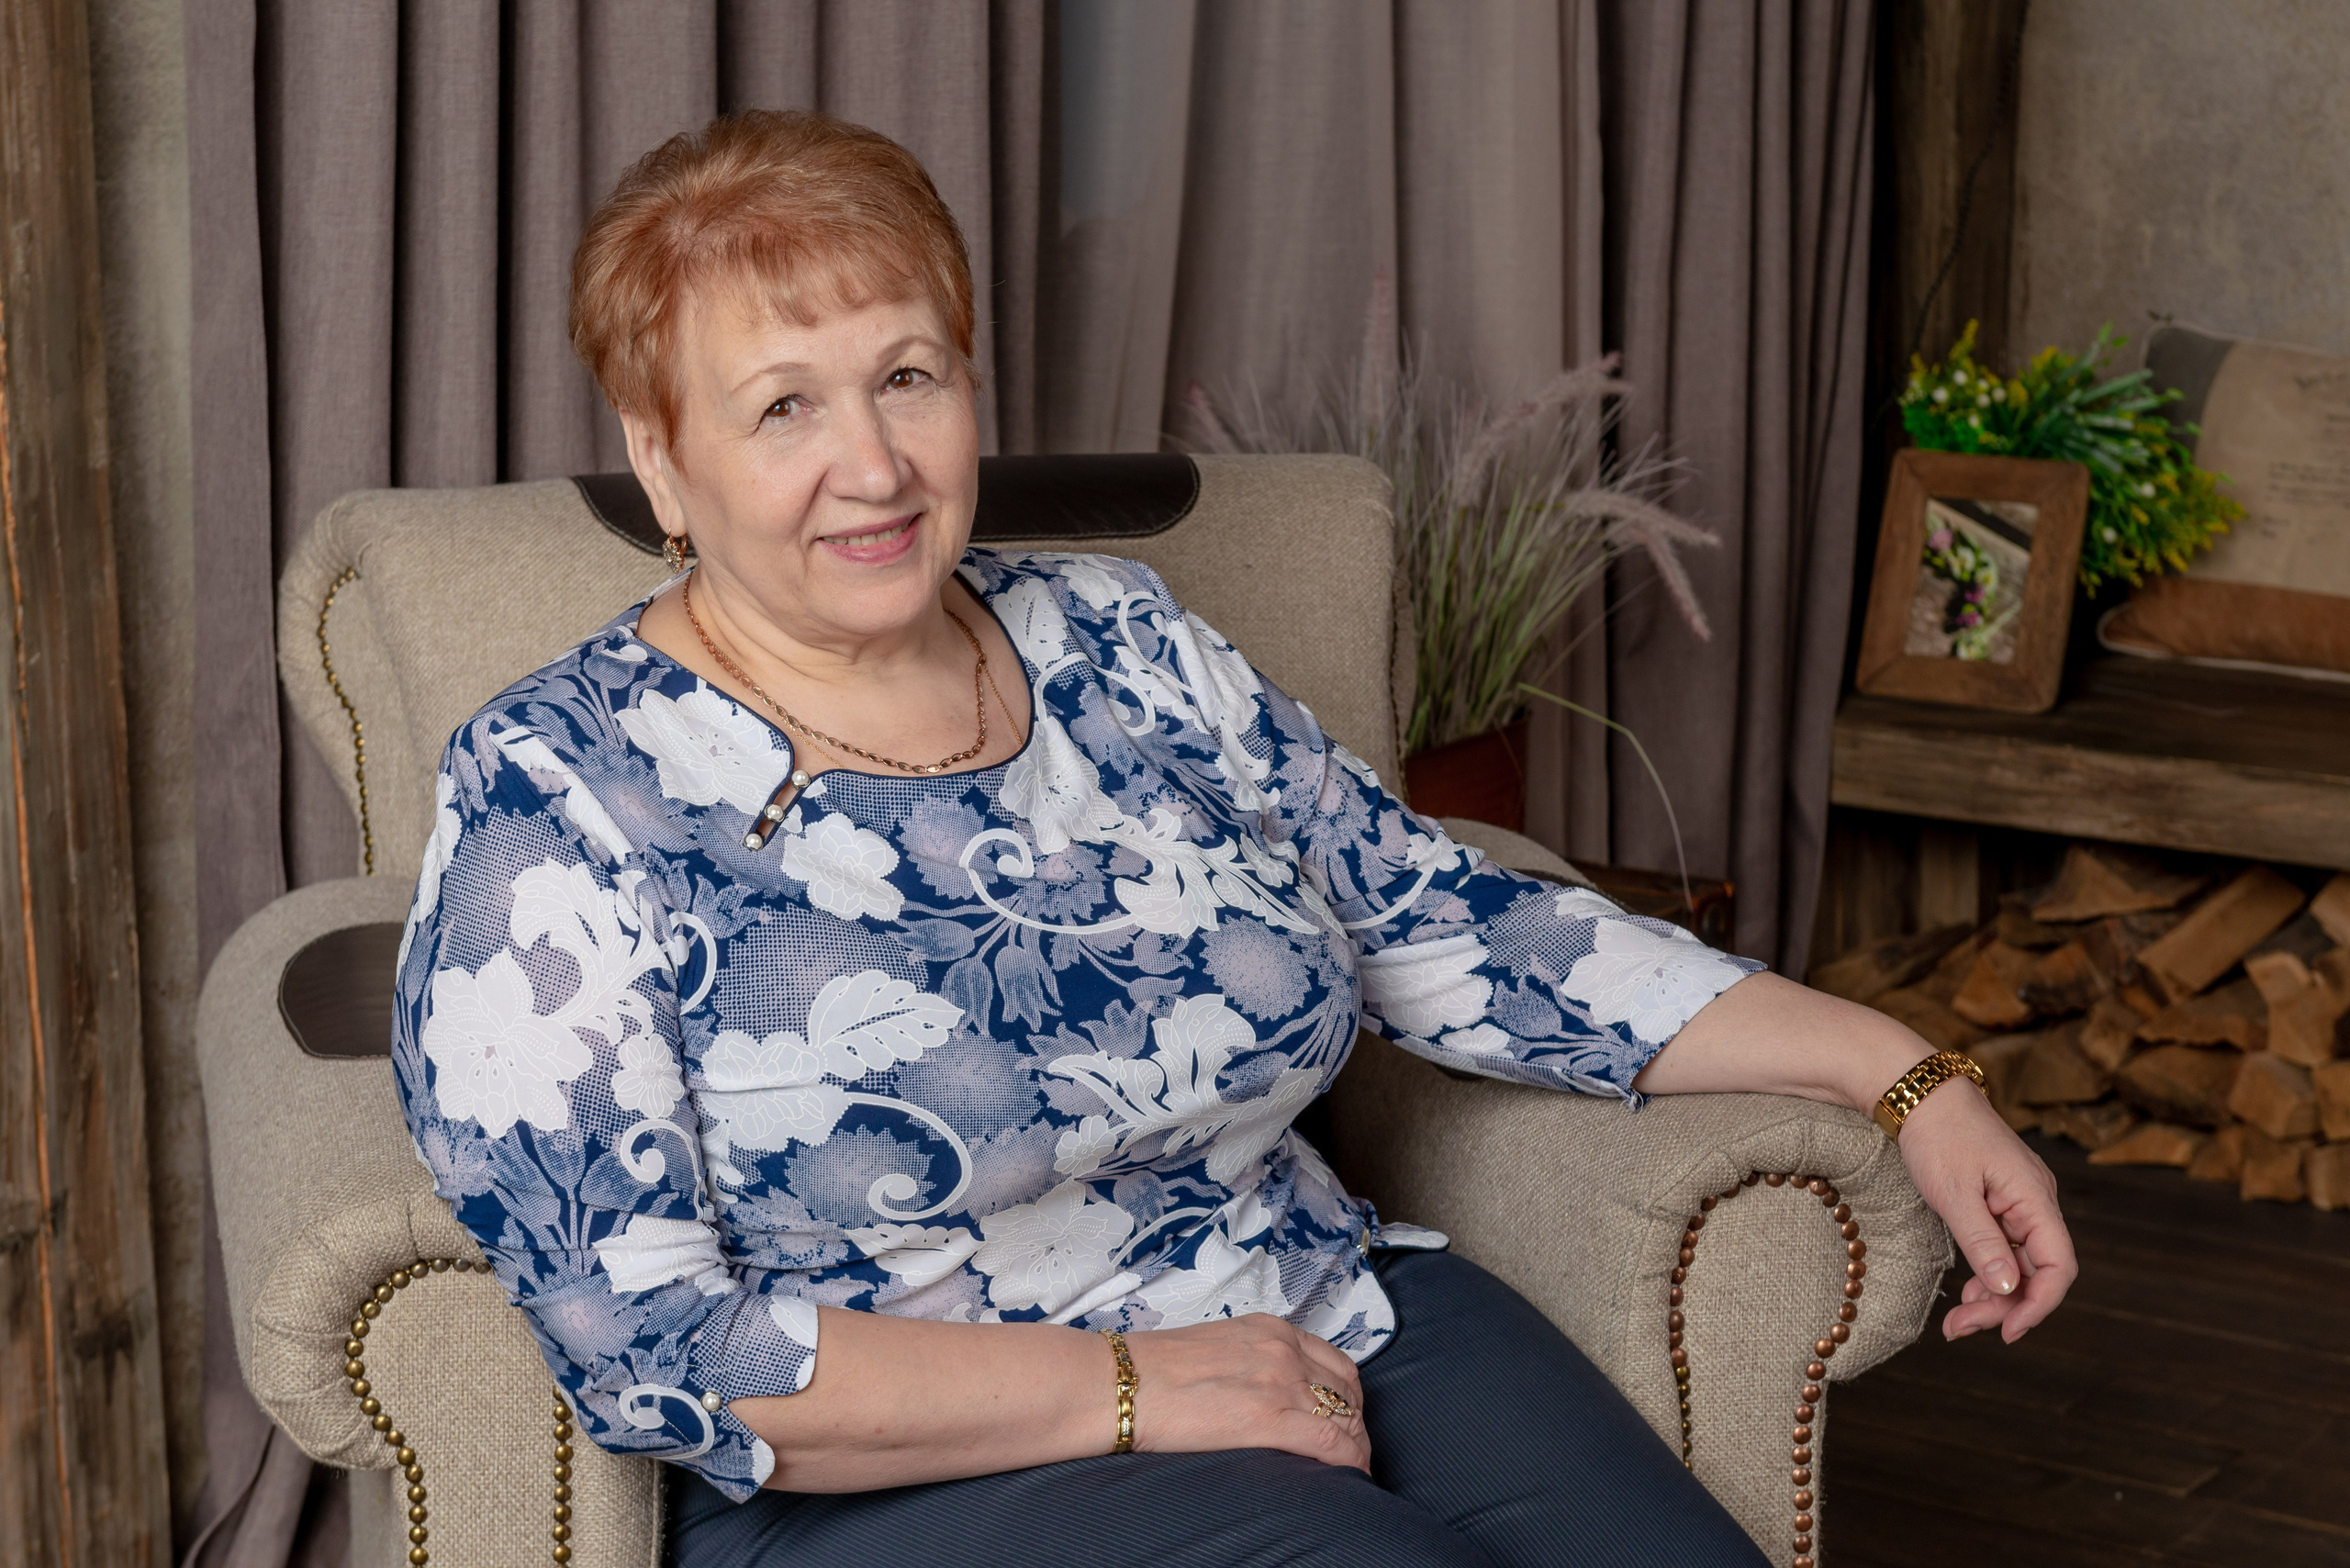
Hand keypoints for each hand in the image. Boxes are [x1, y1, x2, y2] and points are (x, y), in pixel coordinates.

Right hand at [1122, 1313, 1368, 1471]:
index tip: (1344, 1419)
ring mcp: (1279, 1383)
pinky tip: (1350, 1478)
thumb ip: (1250, 1360)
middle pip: (1346, 1391)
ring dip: (1356, 1446)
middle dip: (1356, 1423)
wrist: (1123, 1382)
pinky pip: (1331, 1443)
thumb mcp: (1217, 1346)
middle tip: (1349, 1449)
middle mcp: (1283, 1350)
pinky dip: (1349, 1462)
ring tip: (1350, 1469)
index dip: (1347, 1397)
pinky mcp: (1269, 1419)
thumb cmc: (1154, 1369)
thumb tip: (1263, 1391)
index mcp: (1270, 1330)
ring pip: (1345, 1418)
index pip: (1334, 1363)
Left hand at [1894, 1079, 2077, 1341]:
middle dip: (2004, 1306)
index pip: (2059, 1265)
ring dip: (1994, 1296)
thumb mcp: (1954, 1193)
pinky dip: (1988, 1274)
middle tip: (1961, 1329)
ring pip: (2019, 1264)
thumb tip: (2009, 1290)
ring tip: (1957, 1321)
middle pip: (2037, 1271)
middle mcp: (2035, 1202)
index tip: (2009, 1332)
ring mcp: (2018, 1202)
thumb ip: (1983, 1243)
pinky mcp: (1998, 1203)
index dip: (2040, 1304)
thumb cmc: (1938, 1135)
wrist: (1919, 1094)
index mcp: (2035, 1197)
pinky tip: (1968, 1292)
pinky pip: (2004, 1249)